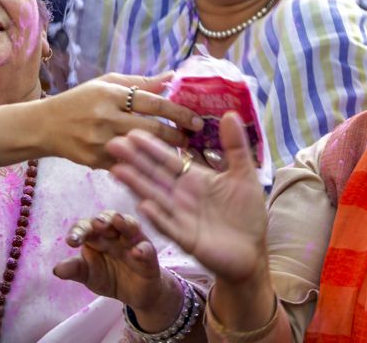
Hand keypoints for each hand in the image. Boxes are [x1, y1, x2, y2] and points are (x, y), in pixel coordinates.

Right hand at [36, 72, 201, 167]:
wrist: (45, 126)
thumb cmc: (80, 101)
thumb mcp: (107, 83)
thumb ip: (140, 82)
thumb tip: (172, 76)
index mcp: (110, 94)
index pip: (152, 102)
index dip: (178, 111)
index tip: (197, 119)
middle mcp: (105, 117)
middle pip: (151, 128)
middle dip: (177, 134)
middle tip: (193, 138)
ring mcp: (100, 142)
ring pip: (142, 149)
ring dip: (165, 152)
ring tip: (182, 152)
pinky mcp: (96, 161)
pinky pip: (128, 163)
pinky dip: (145, 164)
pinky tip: (158, 163)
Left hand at [52, 211, 176, 313]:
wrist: (136, 294)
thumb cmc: (110, 277)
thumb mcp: (90, 275)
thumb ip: (75, 270)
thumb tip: (56, 270)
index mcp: (97, 236)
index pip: (86, 227)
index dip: (79, 231)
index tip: (71, 241)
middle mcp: (115, 234)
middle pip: (108, 219)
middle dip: (102, 220)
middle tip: (95, 224)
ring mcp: (133, 241)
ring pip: (130, 225)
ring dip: (123, 222)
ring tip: (116, 221)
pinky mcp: (149, 255)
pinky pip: (147, 249)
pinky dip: (142, 249)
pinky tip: (136, 252)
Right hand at [107, 112, 266, 284]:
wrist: (253, 252)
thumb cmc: (247, 213)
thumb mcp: (245, 175)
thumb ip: (235, 146)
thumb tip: (229, 113)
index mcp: (194, 179)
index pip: (168, 160)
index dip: (151, 147)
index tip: (132, 132)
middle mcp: (182, 196)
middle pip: (154, 175)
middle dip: (134, 160)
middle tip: (113, 144)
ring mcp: (181, 217)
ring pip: (155, 197)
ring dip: (136, 185)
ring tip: (116, 170)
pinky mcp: (186, 239)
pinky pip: (169, 226)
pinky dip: (157, 217)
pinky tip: (143, 205)